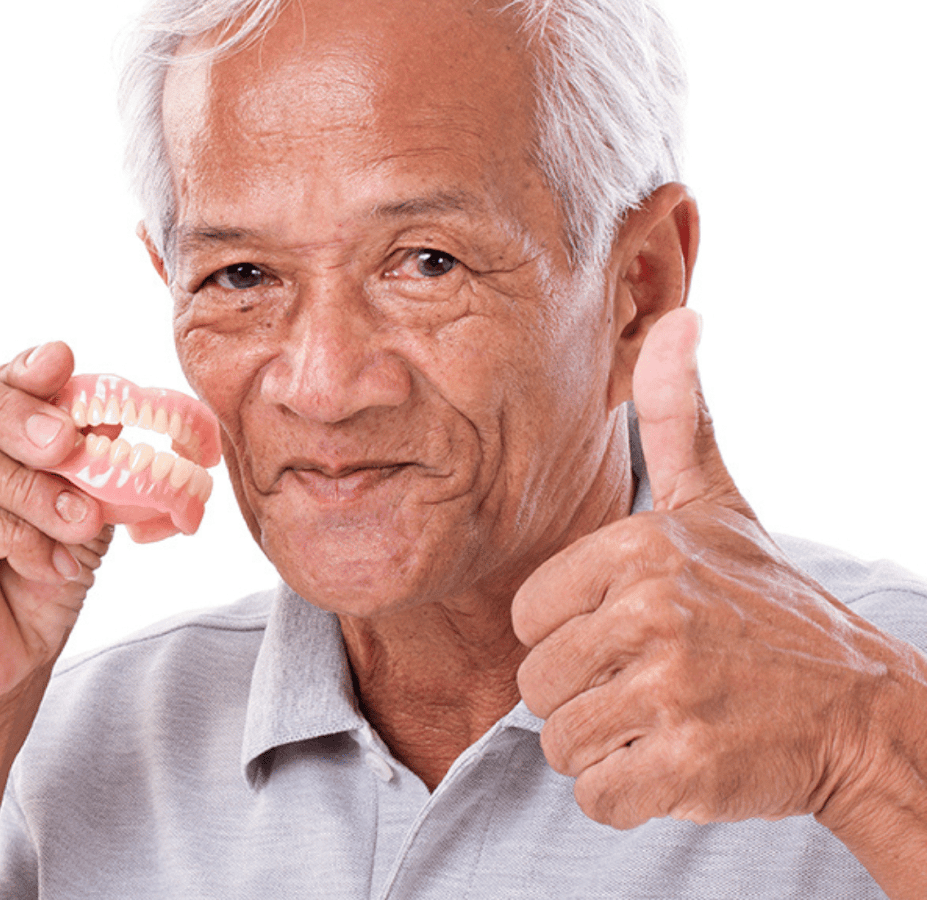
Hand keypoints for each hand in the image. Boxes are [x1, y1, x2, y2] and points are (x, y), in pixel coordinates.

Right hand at [0, 341, 111, 707]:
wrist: (2, 666)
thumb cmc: (33, 577)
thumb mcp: (76, 505)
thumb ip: (84, 456)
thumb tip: (109, 405)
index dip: (23, 368)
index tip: (63, 363)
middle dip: (18, 411)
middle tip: (69, 441)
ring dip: (33, 488)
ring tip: (80, 523)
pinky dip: (19, 537)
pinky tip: (51, 564)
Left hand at [512, 309, 912, 829]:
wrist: (863, 713)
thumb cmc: (771, 611)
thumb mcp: (721, 506)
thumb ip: (680, 420)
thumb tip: (681, 317)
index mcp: (639, 549)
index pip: (528, 618)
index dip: (569, 638)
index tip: (631, 636)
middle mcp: (651, 611)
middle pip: (536, 684)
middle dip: (585, 698)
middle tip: (657, 686)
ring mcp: (671, 689)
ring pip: (559, 742)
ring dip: (606, 747)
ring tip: (670, 721)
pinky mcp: (687, 764)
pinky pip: (596, 794)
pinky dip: (628, 794)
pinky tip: (678, 765)